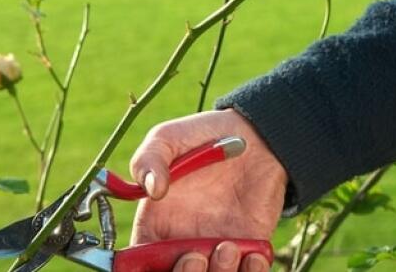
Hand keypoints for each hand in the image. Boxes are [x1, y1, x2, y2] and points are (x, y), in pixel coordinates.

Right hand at [129, 109, 285, 271]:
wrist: (255, 136)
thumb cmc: (203, 137)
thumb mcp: (168, 138)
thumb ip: (149, 159)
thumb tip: (152, 189)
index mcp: (156, 226)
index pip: (140, 263)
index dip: (144, 268)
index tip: (156, 260)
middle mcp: (184, 243)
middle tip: (196, 254)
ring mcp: (216, 249)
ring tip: (228, 246)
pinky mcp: (248, 249)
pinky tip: (251, 252)